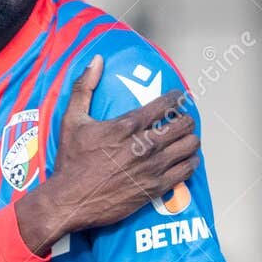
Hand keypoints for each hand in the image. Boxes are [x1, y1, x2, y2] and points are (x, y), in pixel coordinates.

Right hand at [15, 55, 199, 255]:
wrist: (70, 201)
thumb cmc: (70, 162)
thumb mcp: (71, 120)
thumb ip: (84, 87)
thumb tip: (96, 60)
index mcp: (127, 126)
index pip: (166, 104)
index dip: (177, 98)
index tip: (177, 99)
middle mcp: (144, 146)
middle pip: (183, 125)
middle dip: (186, 120)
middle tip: (182, 121)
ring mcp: (152, 168)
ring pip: (189, 147)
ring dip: (191, 141)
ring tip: (187, 140)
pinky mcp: (154, 189)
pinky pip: (185, 172)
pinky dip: (190, 163)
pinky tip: (187, 161)